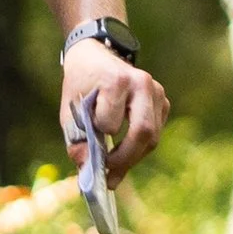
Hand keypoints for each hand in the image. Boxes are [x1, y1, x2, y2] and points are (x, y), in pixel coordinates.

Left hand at [59, 42, 168, 185]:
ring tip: (114, 170)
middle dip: (125, 160)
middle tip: (110, 179)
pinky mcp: (162, 101)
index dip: (99, 139)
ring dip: (133, 157)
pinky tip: (124, 151)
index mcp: (116, 81)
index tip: (89, 149)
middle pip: (143, 132)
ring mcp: (156, 92)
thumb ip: (77, 139)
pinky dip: (140, 147)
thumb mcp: (70, 109)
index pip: (110, 122)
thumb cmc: (81, 83)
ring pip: (152, 137)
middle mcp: (142, 84)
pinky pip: (155, 132)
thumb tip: (87, 171)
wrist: (95, 54)